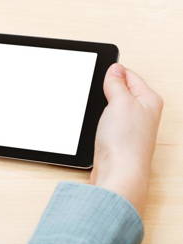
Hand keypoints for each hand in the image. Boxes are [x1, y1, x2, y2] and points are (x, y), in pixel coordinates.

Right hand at [90, 63, 162, 213]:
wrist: (118, 174)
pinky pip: (107, 122)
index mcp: (149, 99)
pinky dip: (98, 120)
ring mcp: (130, 128)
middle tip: (95, 92)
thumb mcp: (120, 102)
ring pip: (112, 107)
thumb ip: (117, 83)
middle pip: (121, 91)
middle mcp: (142, 113)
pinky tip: (95, 124)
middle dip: (105, 90)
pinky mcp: (118, 140)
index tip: (97, 72)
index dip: (112, 72)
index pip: (129, 75)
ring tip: (95, 110)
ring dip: (100, 107)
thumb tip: (115, 69)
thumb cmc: (125, 142)